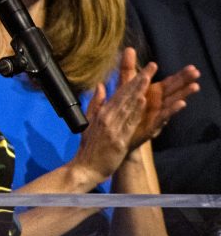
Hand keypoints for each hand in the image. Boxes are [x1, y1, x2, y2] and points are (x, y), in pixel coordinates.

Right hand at [71, 51, 153, 185]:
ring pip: (128, 107)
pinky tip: (143, 100)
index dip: (132, 81)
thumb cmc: (89, 148)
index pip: (119, 94)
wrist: (85, 168)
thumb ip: (96, 104)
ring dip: (139, 91)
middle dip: (139, 81)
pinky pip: (129, 123)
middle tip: (151, 68)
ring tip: (148, 78)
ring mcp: (112, 128)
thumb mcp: (89, 122)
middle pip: (125, 97)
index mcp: (101, 114)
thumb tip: (101, 86)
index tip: (143, 69)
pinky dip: (136, 111)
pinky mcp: (118, 140)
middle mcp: (107, 118)